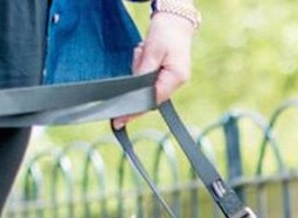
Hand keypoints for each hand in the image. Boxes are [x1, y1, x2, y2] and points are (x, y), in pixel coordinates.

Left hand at [113, 11, 194, 128]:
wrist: (175, 19)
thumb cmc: (166, 31)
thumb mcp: (152, 50)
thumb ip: (143, 72)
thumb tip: (134, 90)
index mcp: (176, 77)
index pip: (153, 100)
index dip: (136, 110)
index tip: (120, 119)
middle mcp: (177, 82)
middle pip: (150, 95)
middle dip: (138, 82)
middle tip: (140, 55)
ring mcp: (173, 80)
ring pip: (148, 86)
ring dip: (141, 69)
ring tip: (145, 50)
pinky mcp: (168, 75)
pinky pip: (150, 79)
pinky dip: (144, 67)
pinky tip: (146, 53)